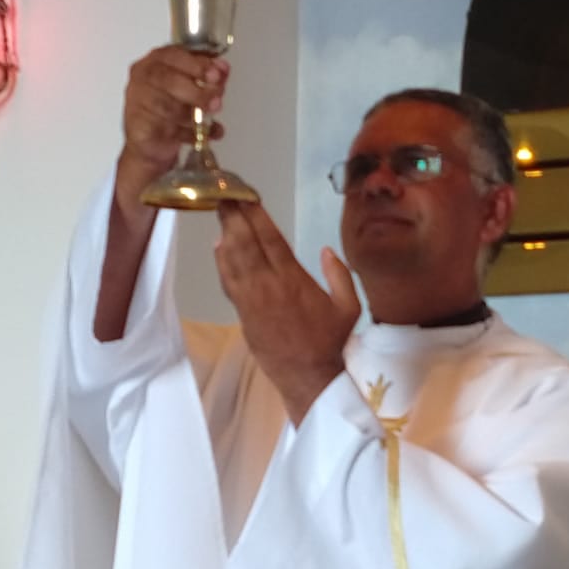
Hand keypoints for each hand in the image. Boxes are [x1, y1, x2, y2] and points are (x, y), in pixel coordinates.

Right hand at [114, 45, 229, 218]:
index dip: (197, 61)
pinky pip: (166, 129)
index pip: (172, 54)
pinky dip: (190, 133)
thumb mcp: (189, 94)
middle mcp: (139, 82)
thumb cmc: (171, 119)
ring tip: (215, 114)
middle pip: (166, 76)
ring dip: (194, 108)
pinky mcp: (139, 132)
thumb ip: (204, 80)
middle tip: (219, 93)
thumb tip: (225, 70)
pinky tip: (209, 135)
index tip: (221, 69)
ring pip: (166, 102)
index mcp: (152, 65)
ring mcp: (136, 106)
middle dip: (196, 85)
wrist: (148, 157)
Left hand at [215, 202, 361, 424]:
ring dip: (225, 232)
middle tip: (224, 192)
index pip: (271, 239)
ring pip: (233, 258)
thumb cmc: (330, 341)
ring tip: (219, 209)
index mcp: (295, 279)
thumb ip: (340, 276)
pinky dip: (222, 261)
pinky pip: (228, 281)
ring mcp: (252, 298)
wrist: (307, 376)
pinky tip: (218, 244)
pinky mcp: (243, 312)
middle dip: (235, 215)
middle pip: (247, 242)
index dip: (257, 216)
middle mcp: (270, 284)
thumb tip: (328, 251)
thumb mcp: (349, 307)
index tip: (248, 196)